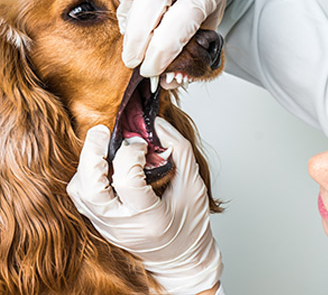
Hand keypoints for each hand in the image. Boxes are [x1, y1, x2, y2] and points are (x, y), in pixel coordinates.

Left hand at [67, 119, 222, 294]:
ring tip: (104, 149)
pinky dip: (87, 176)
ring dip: (87, 165)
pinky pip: (82, 197)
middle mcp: (121, 224)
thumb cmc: (191, 224)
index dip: (132, 153)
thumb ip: (179, 151)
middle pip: (89, 188)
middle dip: (91, 153)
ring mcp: (107, 227)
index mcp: (148, 217)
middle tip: (102, 132)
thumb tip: (158, 124)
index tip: (143, 142)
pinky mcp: (100, 225)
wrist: (181, 258)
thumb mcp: (194, 185)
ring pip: (79, 192)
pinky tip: (104, 166)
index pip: (127, 181)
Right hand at [112, 0, 229, 76]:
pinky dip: (123, 0)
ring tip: (132, 40)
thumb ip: (188, 55)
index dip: (162, 50)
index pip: (182, 22)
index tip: (151, 70)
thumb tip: (167, 82)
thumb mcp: (206, 29)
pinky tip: (130, 16)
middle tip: (133, 61)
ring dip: (128, 18)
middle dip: (139, 36)